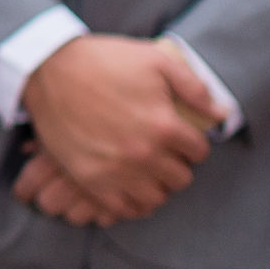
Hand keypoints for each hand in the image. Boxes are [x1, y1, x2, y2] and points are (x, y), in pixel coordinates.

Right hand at [16, 36, 219, 224]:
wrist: (48, 69)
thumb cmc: (103, 61)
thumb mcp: (155, 60)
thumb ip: (193, 87)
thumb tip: (221, 112)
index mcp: (163, 126)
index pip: (199, 151)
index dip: (193, 141)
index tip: (181, 135)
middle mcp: (143, 154)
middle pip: (181, 178)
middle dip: (178, 164)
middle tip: (165, 152)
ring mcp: (115, 170)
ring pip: (156, 197)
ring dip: (157, 184)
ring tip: (148, 170)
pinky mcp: (89, 179)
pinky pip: (122, 208)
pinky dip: (131, 202)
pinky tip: (129, 186)